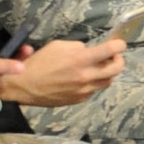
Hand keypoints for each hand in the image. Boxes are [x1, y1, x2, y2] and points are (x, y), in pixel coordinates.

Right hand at [0, 38, 124, 106]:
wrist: (24, 86)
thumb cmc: (39, 63)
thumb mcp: (58, 45)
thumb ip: (77, 47)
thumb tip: (88, 50)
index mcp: (81, 59)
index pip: (111, 51)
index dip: (119, 45)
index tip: (119, 43)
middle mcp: (86, 76)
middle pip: (116, 69)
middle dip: (119, 60)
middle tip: (114, 56)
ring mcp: (84, 90)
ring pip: (108, 81)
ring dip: (108, 73)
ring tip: (100, 67)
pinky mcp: (79, 99)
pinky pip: (94, 90)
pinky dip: (94, 82)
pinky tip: (85, 78)